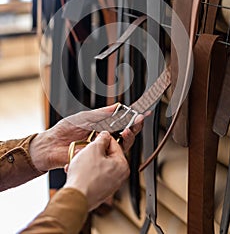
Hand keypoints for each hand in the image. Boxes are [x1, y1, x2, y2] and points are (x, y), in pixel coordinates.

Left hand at [29, 104, 149, 171]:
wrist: (51, 146)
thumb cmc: (65, 130)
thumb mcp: (84, 118)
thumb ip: (101, 114)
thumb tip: (117, 106)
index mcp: (102, 125)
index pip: (121, 121)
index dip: (133, 117)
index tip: (143, 112)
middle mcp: (105, 137)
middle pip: (125, 134)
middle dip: (134, 127)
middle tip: (138, 121)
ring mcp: (102, 149)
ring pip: (122, 146)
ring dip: (127, 138)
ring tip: (127, 131)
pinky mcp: (98, 160)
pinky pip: (110, 157)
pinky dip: (116, 150)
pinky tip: (116, 141)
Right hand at [64, 131, 129, 210]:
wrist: (75, 197)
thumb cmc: (85, 176)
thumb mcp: (93, 148)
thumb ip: (102, 138)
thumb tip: (105, 136)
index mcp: (122, 165)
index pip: (115, 144)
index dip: (102, 138)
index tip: (95, 137)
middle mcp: (118, 176)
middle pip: (106, 155)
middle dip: (92, 150)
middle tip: (84, 147)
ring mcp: (109, 185)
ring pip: (97, 164)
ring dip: (86, 159)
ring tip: (76, 158)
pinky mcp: (99, 190)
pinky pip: (92, 175)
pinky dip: (84, 170)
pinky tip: (74, 168)